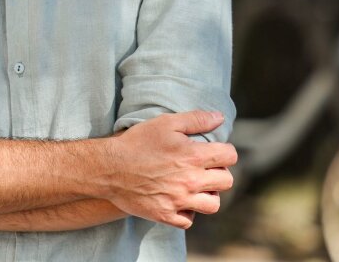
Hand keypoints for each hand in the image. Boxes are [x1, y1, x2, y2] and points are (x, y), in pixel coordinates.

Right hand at [104, 111, 235, 229]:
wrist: (109, 168)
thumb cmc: (137, 142)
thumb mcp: (165, 123)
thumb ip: (196, 119)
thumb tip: (220, 118)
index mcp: (193, 156)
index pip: (229, 156)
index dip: (225, 151)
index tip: (215, 151)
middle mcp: (190, 181)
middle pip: (226, 181)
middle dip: (218, 172)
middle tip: (204, 168)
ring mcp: (179, 201)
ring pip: (213, 205)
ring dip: (208, 194)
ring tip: (195, 186)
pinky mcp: (166, 215)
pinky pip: (189, 220)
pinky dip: (187, 211)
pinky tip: (178, 200)